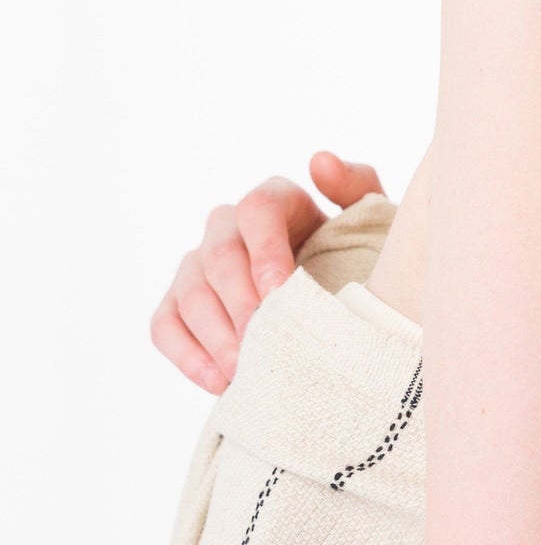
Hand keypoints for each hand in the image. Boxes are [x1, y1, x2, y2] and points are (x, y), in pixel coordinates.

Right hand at [149, 150, 386, 394]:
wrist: (339, 304)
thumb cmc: (357, 258)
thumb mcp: (370, 220)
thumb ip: (355, 185)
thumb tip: (319, 162)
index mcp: (275, 200)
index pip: (257, 208)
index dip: (265, 249)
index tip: (281, 292)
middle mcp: (228, 226)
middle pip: (219, 255)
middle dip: (240, 302)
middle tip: (262, 341)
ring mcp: (198, 265)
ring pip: (190, 291)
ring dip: (215, 334)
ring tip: (245, 369)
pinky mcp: (178, 304)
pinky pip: (165, 324)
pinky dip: (187, 354)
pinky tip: (219, 382)